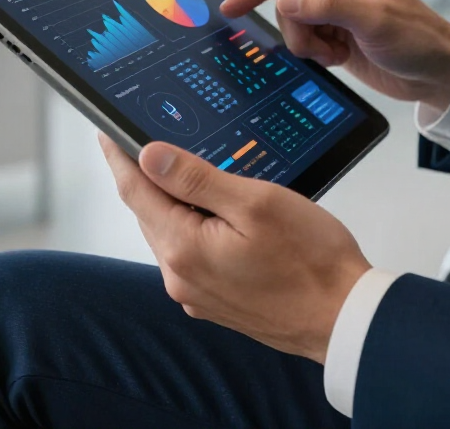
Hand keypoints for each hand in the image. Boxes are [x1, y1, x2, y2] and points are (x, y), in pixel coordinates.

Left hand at [100, 134, 370, 363]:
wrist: (342, 317)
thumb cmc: (310, 259)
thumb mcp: (254, 202)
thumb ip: (197, 179)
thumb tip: (149, 156)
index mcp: (184, 248)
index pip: (137, 192)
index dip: (120, 158)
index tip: (107, 133)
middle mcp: (181, 276)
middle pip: (151, 213)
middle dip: (149, 177)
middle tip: (149, 139)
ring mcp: (197, 292)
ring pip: (172, 233)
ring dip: (175, 202)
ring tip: (189, 170)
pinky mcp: (216, 300)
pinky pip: (192, 252)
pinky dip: (194, 225)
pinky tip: (217, 211)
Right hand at [220, 0, 449, 111]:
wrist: (438, 72)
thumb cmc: (418, 39)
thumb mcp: (375, 21)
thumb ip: (328, 7)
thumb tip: (285, 0)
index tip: (231, 7)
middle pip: (286, 1)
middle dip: (298, 30)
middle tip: (325, 47)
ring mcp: (334, 8)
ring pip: (292, 24)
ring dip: (308, 45)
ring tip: (338, 52)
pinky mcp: (334, 32)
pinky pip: (304, 42)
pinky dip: (316, 54)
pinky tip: (341, 57)